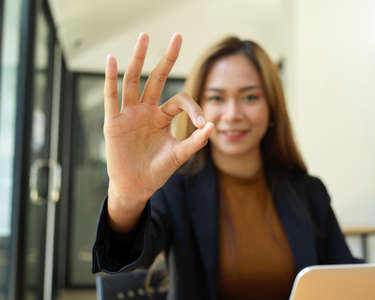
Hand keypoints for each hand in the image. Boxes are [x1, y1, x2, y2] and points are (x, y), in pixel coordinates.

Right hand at [104, 33, 212, 216]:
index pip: (180, 101)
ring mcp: (129, 114)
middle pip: (157, 78)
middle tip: (178, 36)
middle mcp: (146, 110)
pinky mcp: (113, 122)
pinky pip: (112, 97)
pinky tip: (113, 60)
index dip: (194, 109)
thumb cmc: (157, 171)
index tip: (202, 125)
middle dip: (167, 58)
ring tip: (145, 37)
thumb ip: (194, 142)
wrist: (136, 187)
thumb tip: (213, 126)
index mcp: (162, 117)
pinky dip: (111, 79)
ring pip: (134, 81)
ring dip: (139, 59)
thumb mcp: (178, 155)